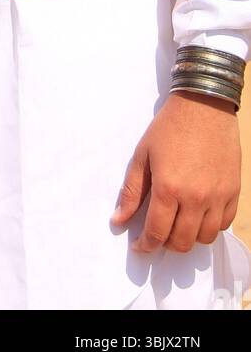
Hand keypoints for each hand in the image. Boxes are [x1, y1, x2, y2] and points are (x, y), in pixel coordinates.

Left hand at [111, 90, 240, 252]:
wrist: (203, 106)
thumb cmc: (169, 128)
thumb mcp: (142, 155)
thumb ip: (131, 191)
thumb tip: (118, 220)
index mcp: (168, 189)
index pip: (156, 232)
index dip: (146, 245)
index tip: (140, 246)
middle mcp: (195, 198)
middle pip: (181, 241)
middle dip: (166, 244)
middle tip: (158, 233)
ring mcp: (218, 197)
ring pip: (204, 237)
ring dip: (189, 237)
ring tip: (178, 224)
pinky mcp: (233, 191)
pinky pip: (224, 224)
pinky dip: (211, 226)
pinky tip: (199, 215)